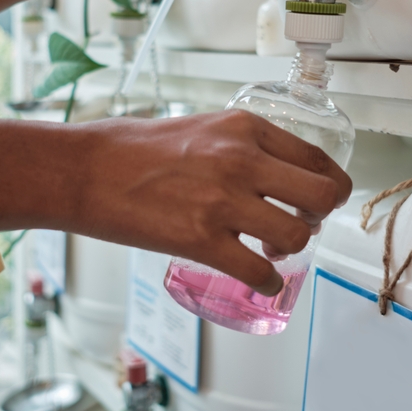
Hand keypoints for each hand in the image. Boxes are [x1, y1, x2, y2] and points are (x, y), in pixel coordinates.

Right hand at [69, 111, 351, 295]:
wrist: (83, 170)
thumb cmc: (130, 148)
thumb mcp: (199, 127)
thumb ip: (240, 146)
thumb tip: (271, 174)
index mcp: (244, 128)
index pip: (316, 158)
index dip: (329, 185)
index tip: (321, 199)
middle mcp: (242, 160)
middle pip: (321, 195)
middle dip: (319, 217)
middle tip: (301, 224)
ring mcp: (222, 201)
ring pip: (297, 235)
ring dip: (291, 249)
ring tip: (270, 250)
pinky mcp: (200, 240)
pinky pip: (259, 272)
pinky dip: (267, 283)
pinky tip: (259, 281)